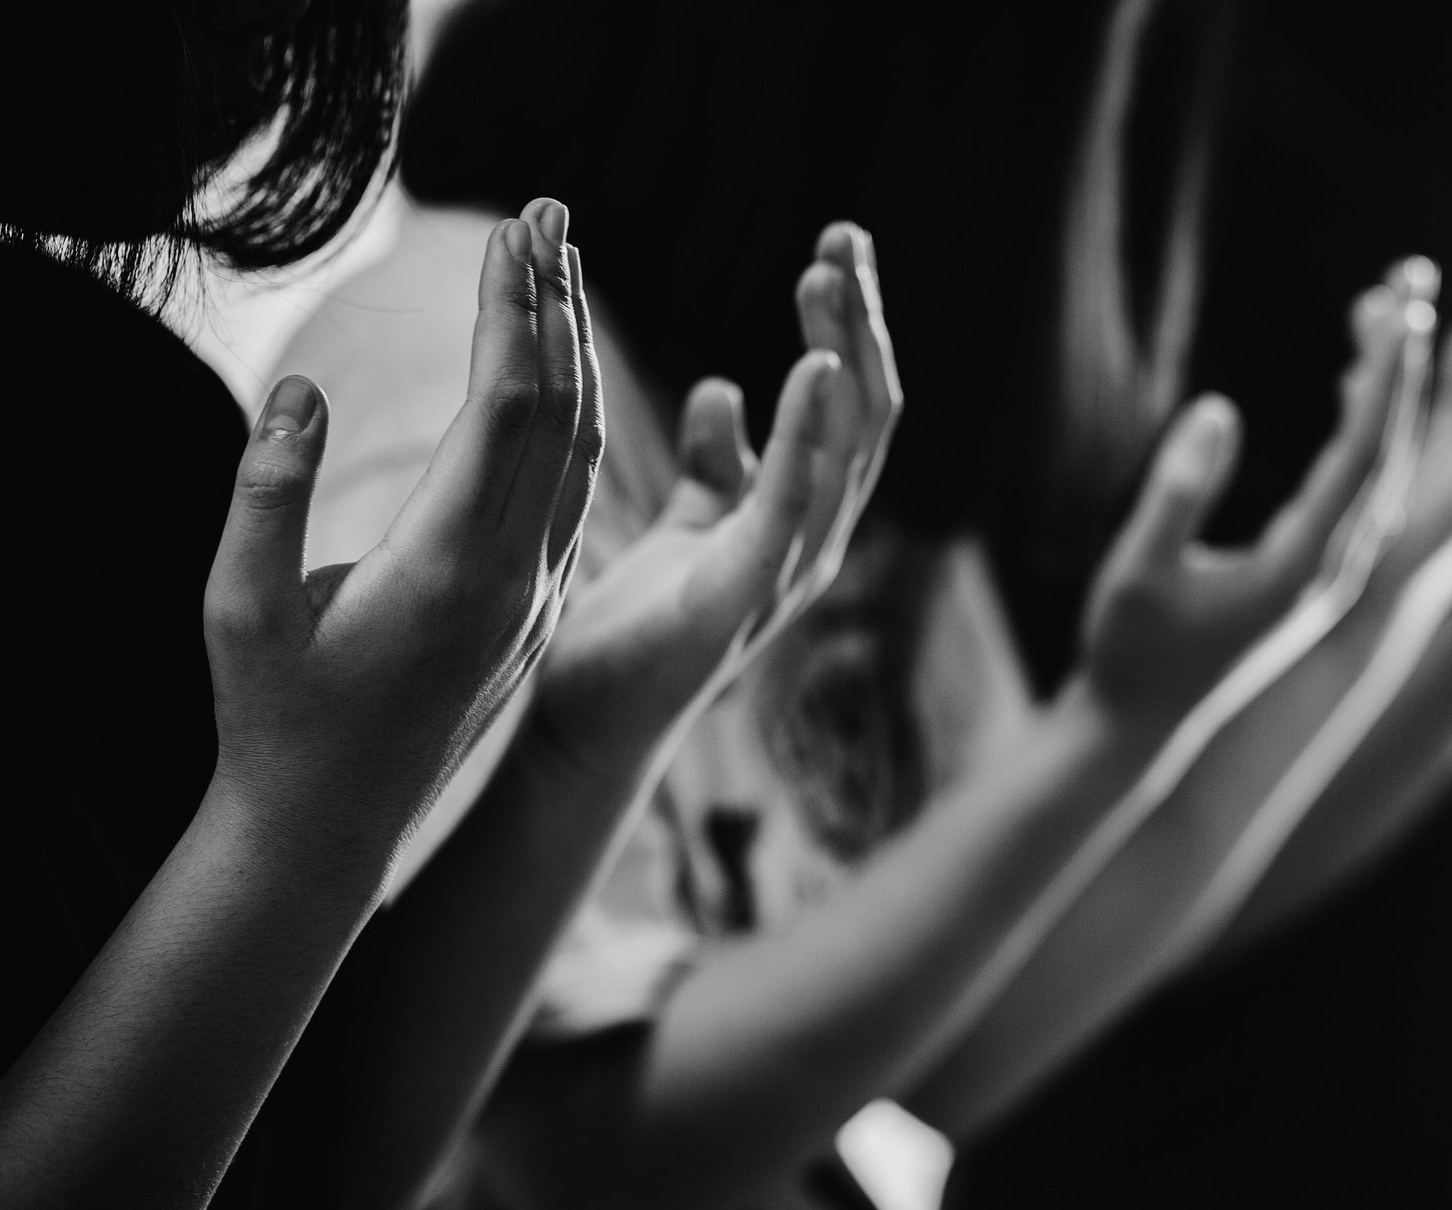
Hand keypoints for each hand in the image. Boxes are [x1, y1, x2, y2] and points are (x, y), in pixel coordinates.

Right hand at [203, 198, 598, 861]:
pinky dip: (570, 419)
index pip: (507, 410)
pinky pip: (572, 495)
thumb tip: (302, 390)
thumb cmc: (273, 719)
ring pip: (580, 457)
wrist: (330, 831)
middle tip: (551, 210)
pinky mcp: (537, 613)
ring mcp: (538, 599)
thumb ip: (266, 495)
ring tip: (555, 269)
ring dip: (571, 356)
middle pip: (563, 416)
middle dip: (555, 306)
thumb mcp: (239, 608)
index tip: (511, 227)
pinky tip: (555, 377)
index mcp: (452, 570)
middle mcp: (518, 579)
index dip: (512, 311)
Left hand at [529, 223, 901, 775]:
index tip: (833, 251)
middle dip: (860, 323)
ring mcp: (788, 572)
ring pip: (848, 447)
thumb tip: (726, 387)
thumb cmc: (630, 634)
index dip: (850, 329)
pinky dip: (811, 432)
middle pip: (865, 415)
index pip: (849, 409)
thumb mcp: (683, 523)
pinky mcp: (745, 594)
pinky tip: (814, 364)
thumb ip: (717, 462)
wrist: (586, 730)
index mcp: (799, 522)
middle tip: (843, 237)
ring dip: (844, 354)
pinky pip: (793, 502)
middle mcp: (812, 544)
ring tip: (829, 276)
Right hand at [1077, 269, 1424, 722]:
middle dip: (1404, 365)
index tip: (1406, 310)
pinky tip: (1363, 375)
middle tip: (1412, 276)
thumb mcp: (1137, 572)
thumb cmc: (1129, 652)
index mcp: (1303, 572)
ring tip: (1395, 303)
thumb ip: (1176, 494)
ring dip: (1391, 386)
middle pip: (1390, 453)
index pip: (1363, 461)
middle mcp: (1335, 572)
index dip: (1388, 383)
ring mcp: (1332, 574)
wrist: (1140, 730)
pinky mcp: (1317, 571)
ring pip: (1383, 466)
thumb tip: (1218, 407)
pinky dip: (1370, 421)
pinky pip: (1363, 483)